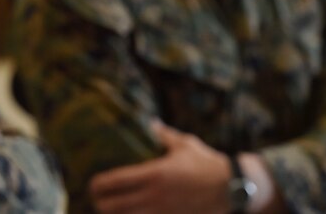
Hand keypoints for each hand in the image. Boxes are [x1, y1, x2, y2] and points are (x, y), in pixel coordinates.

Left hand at [89, 121, 231, 213]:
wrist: (234, 188)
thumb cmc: (206, 163)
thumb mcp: (184, 144)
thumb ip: (163, 135)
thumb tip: (151, 122)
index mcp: (154, 174)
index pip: (114, 182)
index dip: (97, 185)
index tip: (91, 184)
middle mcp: (154, 196)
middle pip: (113, 207)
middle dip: (100, 204)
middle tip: (96, 200)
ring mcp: (163, 213)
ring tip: (110, 211)